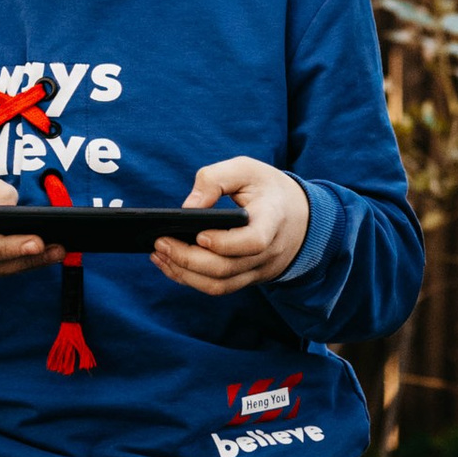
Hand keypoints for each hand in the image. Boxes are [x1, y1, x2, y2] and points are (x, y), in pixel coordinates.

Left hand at [151, 157, 311, 292]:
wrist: (299, 216)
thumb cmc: (267, 189)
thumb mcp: (247, 169)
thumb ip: (216, 179)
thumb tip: (187, 207)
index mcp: (272, 220)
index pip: (253, 242)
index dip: (225, 243)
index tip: (198, 234)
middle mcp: (268, 252)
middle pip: (226, 268)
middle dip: (188, 258)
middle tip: (160, 241)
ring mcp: (258, 269)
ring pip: (219, 284)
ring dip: (184, 273)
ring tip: (158, 254)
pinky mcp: (247, 278)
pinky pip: (218, 287)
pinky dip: (190, 280)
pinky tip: (169, 264)